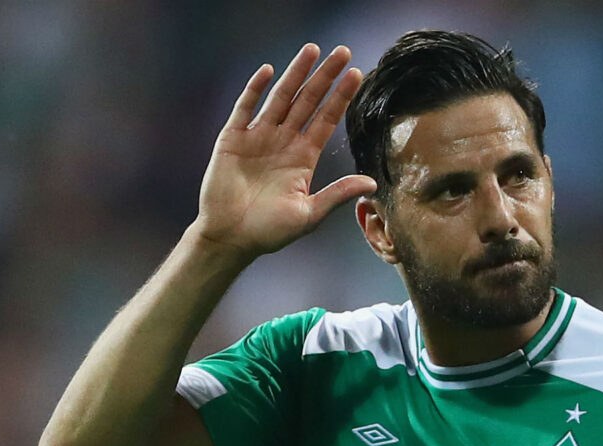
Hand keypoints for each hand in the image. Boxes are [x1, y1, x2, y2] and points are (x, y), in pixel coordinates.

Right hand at [192, 44, 376, 256]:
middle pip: (308, 102)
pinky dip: (255, 89)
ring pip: (280, 98)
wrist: (231, 238)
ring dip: (296, 74)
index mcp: (303, 158)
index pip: (326, 120)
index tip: (357, 74)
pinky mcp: (233, 139)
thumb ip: (337, 194)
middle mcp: (284, 142)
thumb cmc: (269, 231)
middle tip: (342, 52)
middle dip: (325, 77)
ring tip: (312, 50)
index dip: (341, 97)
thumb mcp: (309, 214)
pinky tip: (269, 71)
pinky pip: (245, 108)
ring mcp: (258, 137)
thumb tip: (372, 183)